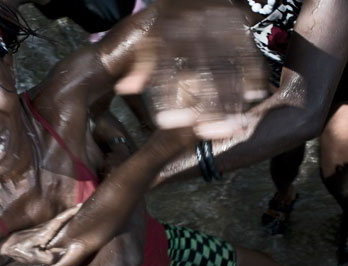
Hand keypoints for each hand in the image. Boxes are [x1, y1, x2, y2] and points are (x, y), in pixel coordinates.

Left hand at [0, 204, 82, 264]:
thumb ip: (46, 257)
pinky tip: (69, 222)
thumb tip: (59, 258)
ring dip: (71, 215)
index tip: (81, 206)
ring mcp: (45, 227)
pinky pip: (57, 224)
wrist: (6, 245)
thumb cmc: (19, 250)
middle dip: (75, 211)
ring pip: (60, 220)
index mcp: (47, 231)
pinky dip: (65, 220)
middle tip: (86, 207)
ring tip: (82, 213)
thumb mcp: (32, 256)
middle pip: (64, 216)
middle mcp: (47, 226)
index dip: (71, 212)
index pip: (61, 219)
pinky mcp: (43, 230)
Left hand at [115, 0, 266, 141]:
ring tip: (232, 126)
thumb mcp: (149, 37)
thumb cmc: (167, 19)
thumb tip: (125, 89)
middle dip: (207, 107)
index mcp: (170, 33)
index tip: (165, 124)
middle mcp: (197, 29)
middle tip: (207, 134)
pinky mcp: (240, 24)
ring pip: (230, 68)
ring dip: (232, 100)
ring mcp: (221, 26)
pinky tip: (253, 97)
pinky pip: (250, 53)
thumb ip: (140, 65)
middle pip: (204, 74)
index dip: (166, 97)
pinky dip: (253, 76)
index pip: (167, 69)